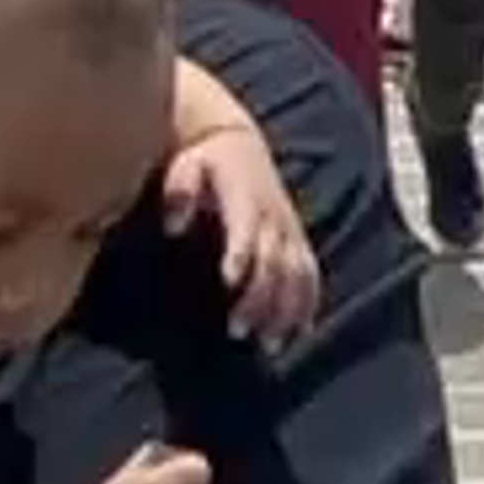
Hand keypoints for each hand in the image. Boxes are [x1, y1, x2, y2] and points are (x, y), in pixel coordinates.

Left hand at [164, 109, 319, 355]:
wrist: (235, 139)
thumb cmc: (205, 158)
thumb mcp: (186, 164)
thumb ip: (180, 189)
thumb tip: (174, 224)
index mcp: (246, 195)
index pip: (247, 225)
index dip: (242, 251)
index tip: (229, 281)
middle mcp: (273, 213)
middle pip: (273, 258)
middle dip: (260, 296)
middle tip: (238, 331)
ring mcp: (288, 226)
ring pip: (296, 270)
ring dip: (287, 308)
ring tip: (271, 344)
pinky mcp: (295, 236)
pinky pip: (310, 270)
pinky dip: (309, 299)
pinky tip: (302, 328)